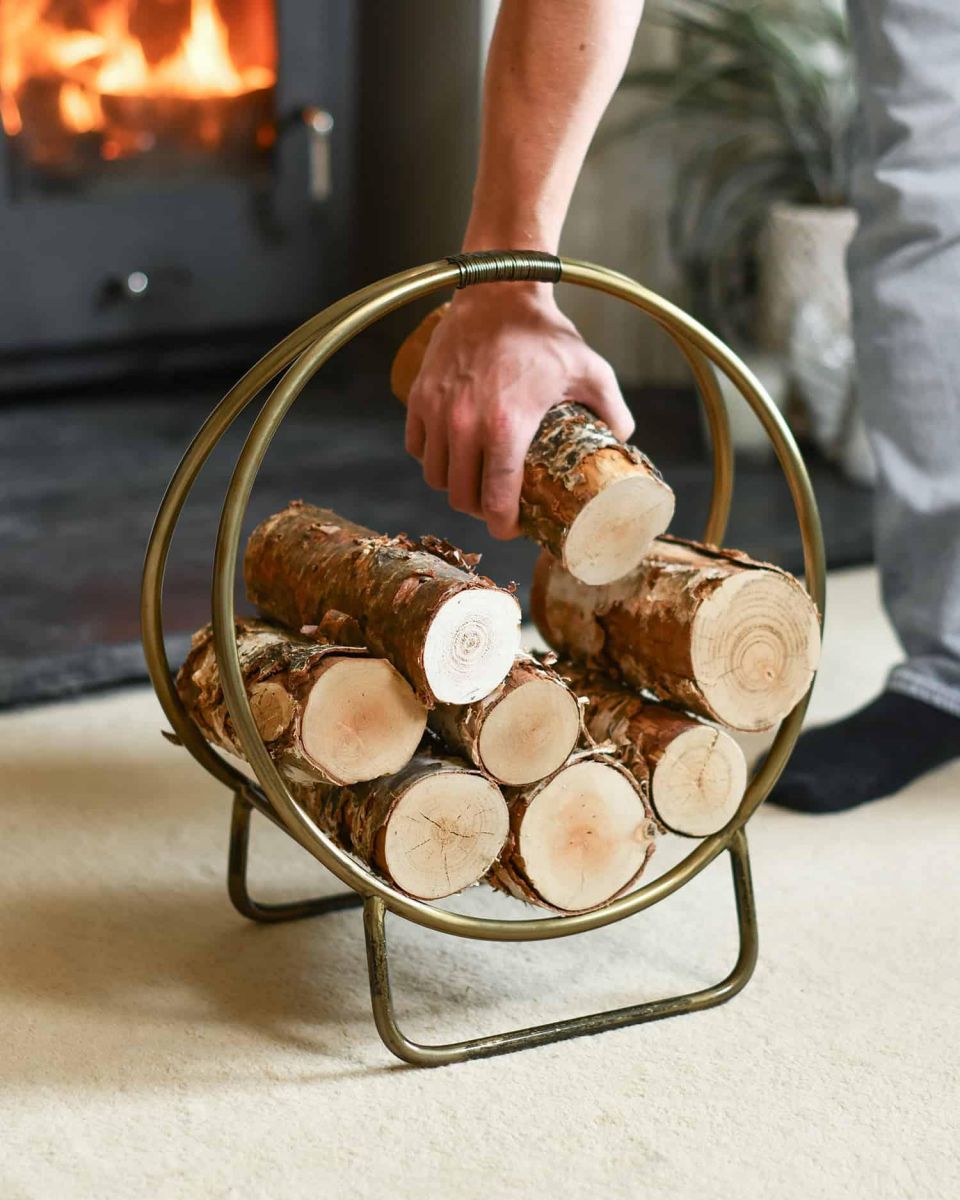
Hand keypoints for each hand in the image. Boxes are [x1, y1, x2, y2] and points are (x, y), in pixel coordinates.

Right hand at [404, 285, 634, 539]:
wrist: (499, 290)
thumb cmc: (545, 334)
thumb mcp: (591, 371)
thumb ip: (614, 410)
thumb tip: (623, 441)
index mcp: (507, 427)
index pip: (496, 499)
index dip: (503, 525)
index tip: (510, 528)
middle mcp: (466, 425)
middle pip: (462, 496)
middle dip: (479, 508)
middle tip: (496, 504)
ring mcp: (438, 411)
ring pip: (435, 476)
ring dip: (453, 486)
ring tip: (473, 480)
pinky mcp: (420, 396)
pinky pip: (416, 446)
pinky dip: (431, 458)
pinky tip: (450, 455)